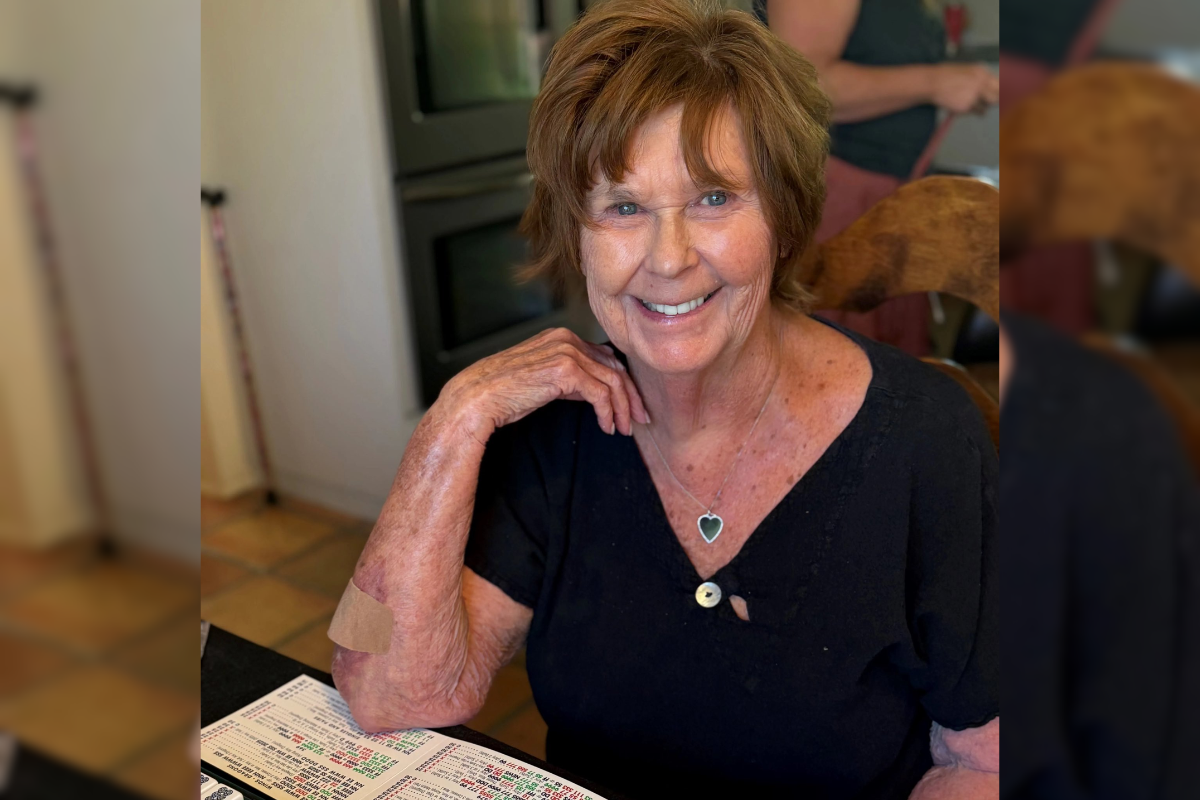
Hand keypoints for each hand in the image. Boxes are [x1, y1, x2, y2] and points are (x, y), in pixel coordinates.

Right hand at [437, 327, 649, 440]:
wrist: (477, 396)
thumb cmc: (504, 392)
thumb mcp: (543, 379)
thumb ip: (569, 379)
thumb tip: (594, 393)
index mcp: (561, 337)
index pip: (605, 357)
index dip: (623, 382)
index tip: (632, 405)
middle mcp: (566, 339)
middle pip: (614, 366)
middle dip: (631, 395)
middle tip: (640, 419)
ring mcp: (566, 352)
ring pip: (612, 380)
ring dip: (623, 408)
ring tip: (624, 429)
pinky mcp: (565, 371)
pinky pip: (600, 393)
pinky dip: (608, 412)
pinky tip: (607, 427)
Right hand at [931, 63, 997, 114]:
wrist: (932, 83)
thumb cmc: (944, 77)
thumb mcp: (965, 71)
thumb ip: (978, 79)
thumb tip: (988, 88)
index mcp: (981, 72)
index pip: (999, 83)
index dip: (999, 91)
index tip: (998, 96)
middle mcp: (981, 82)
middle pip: (997, 95)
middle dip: (994, 100)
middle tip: (987, 102)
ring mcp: (975, 94)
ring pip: (988, 104)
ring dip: (982, 106)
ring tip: (970, 103)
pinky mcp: (968, 105)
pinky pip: (978, 111)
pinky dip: (973, 111)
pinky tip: (963, 106)